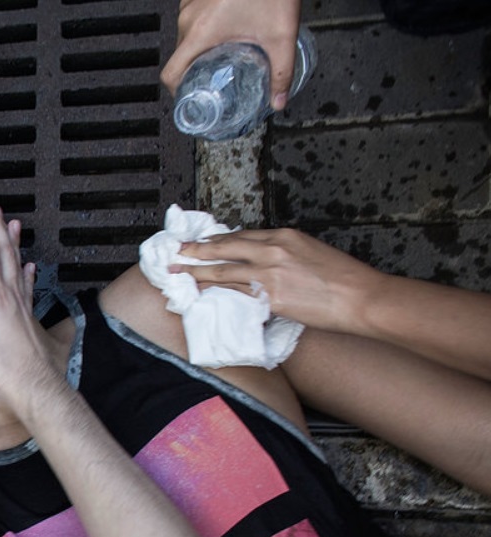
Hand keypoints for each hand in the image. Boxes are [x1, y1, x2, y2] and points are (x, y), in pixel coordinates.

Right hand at [0, 206, 55, 410]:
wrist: (35, 389)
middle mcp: (9, 296)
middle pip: (5, 254)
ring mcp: (23, 307)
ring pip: (19, 266)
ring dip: (15, 245)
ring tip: (15, 227)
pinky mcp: (31, 320)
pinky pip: (28, 288)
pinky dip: (27, 274)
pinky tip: (30, 269)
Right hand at [161, 0, 300, 109]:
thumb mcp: (281, 36)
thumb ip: (282, 72)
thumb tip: (278, 100)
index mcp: (200, 32)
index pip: (171, 73)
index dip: (177, 91)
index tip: (191, 97)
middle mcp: (189, 17)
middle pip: (179, 56)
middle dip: (195, 70)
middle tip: (214, 78)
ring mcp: (190, 3)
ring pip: (185, 37)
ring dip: (199, 48)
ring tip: (220, 54)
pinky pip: (190, 20)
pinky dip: (202, 30)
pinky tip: (222, 31)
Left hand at [171, 227, 380, 332]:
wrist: (360, 297)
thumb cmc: (344, 278)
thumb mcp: (312, 252)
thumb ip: (285, 253)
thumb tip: (266, 262)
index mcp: (285, 236)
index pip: (243, 236)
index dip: (220, 240)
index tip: (204, 243)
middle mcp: (273, 250)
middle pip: (225, 247)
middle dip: (198, 250)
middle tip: (178, 251)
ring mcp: (269, 274)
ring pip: (223, 270)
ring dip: (197, 272)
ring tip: (179, 273)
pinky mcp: (270, 296)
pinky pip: (236, 293)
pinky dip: (216, 293)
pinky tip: (202, 294)